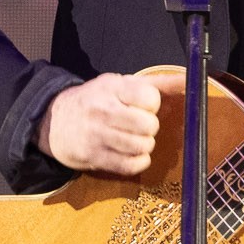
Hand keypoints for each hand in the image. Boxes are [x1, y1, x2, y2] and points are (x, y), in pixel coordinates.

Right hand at [42, 71, 164, 175]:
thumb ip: (159, 83)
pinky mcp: (93, 156)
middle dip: (150, 127)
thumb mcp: (122, 84)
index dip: (153, 105)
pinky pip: (130, 165)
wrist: (53, 120)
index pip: (150, 97)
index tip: (143, 106)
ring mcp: (96, 134)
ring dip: (145, 145)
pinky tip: (133, 154)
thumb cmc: (96, 101)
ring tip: (134, 139)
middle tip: (140, 126)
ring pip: (142, 146)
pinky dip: (139, 162)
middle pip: (148, 125)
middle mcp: (102, 109)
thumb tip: (191, 78)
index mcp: (112, 87)